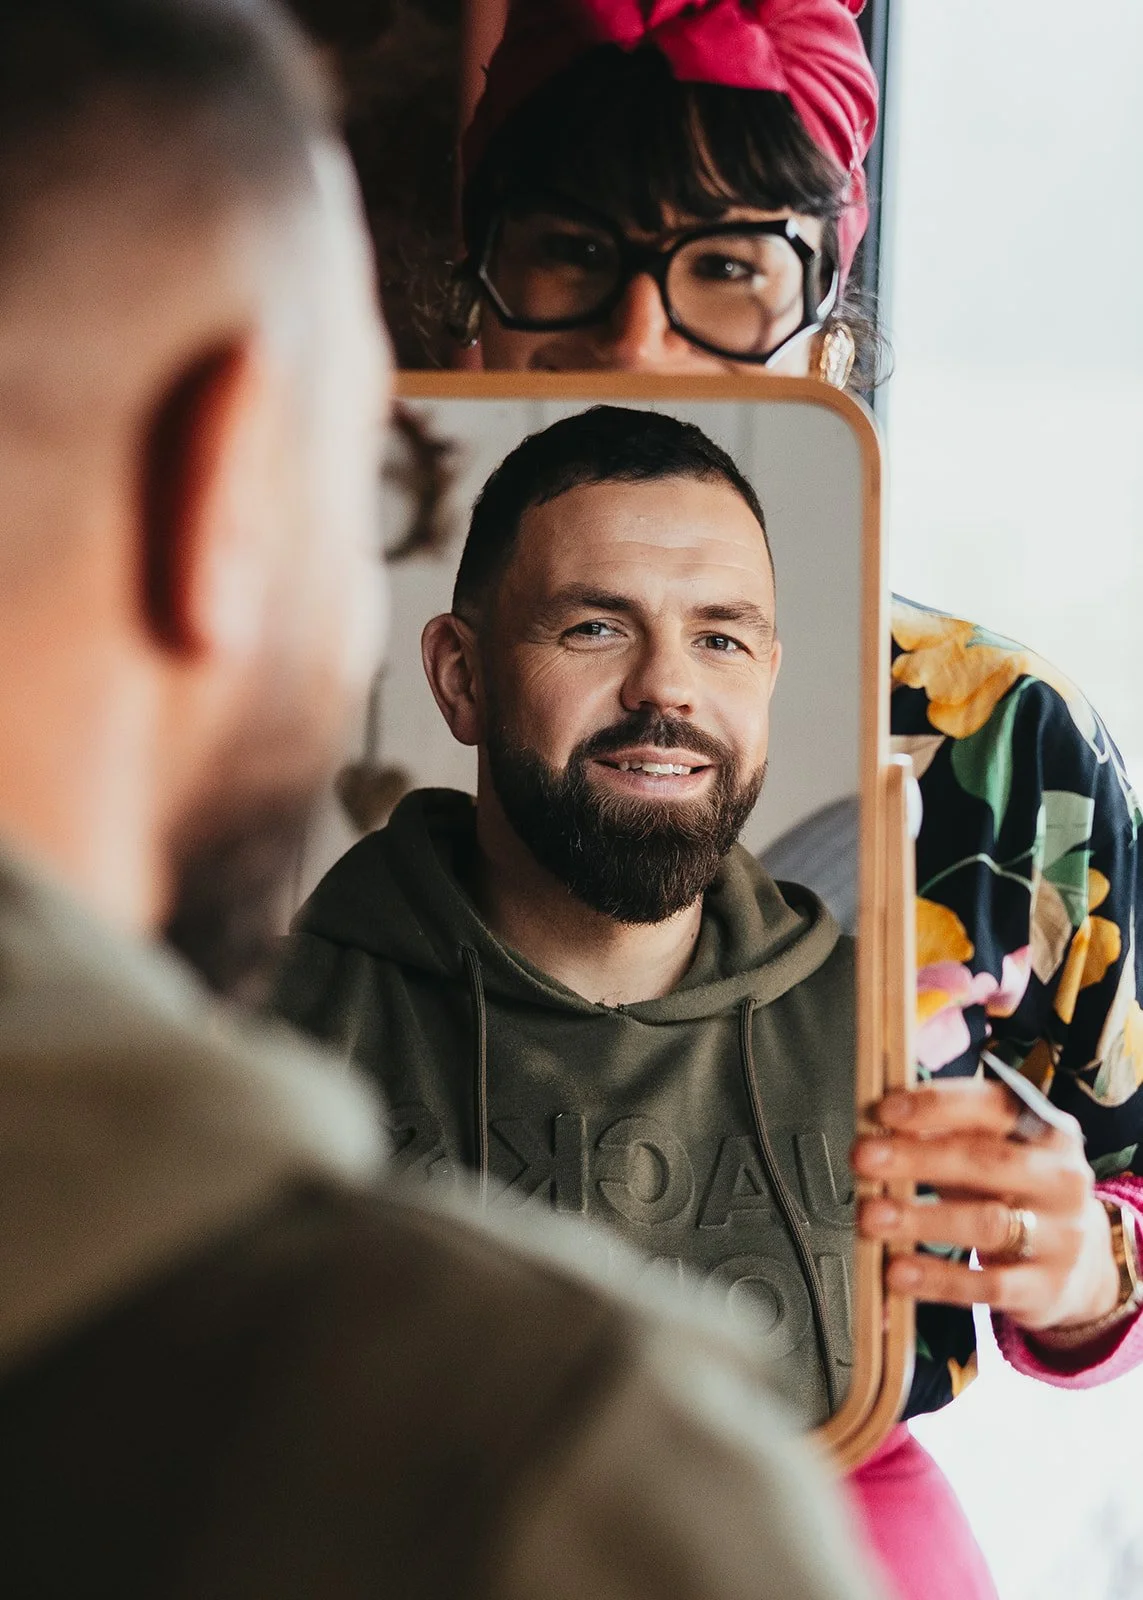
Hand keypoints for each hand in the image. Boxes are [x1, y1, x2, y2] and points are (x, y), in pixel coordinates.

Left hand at [852, 1079, 1120, 1333]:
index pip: (993, 1105)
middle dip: (918, 1157)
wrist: (1077, 1268)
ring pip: (986, 1223)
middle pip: (986, 1161)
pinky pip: (986, 1284)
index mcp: (1046, 1130)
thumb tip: (874, 1120)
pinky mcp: (1046, 1288)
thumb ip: (943, 1133)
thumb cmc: (1013, 1192)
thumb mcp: (992, 1152)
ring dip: (921, 1218)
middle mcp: (1060, 1178)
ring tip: (870, 1216)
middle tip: (863, 1157)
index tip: (885, 1109)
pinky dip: (936, 1278)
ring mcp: (1060, 1236)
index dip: (937, 1104)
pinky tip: (897, 1271)